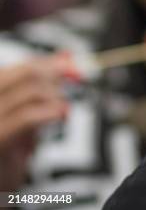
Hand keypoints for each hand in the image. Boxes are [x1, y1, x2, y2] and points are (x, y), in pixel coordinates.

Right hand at [0, 54, 73, 189]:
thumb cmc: (8, 153)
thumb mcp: (22, 115)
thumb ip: (39, 86)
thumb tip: (65, 56)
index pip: (15, 68)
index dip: (44, 61)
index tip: (68, 61)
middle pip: (21, 74)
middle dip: (53, 74)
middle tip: (72, 78)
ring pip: (28, 93)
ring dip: (55, 97)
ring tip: (62, 108)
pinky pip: (25, 118)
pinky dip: (48, 112)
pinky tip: (61, 114)